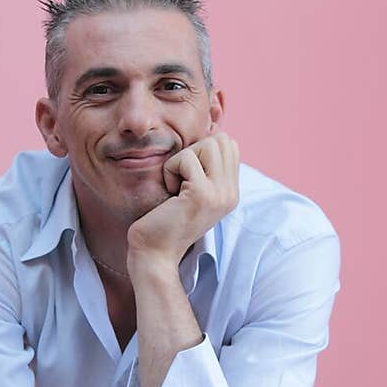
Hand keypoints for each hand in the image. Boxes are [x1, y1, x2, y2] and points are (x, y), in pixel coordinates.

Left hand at [127, 130, 239, 268]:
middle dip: (194, 150)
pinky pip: (186, 157)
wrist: (155, 254)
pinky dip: (170, 169)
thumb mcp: (191, 191)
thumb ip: (205, 167)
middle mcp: (231, 193)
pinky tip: (169, 193)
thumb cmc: (163, 220)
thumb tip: (208, 132)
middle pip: (221, 139)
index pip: (230, 145)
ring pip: (208, 144)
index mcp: (231, 192)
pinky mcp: (202, 194)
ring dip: (182, 159)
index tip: (187, 176)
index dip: (203, 149)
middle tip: (181, 179)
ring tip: (176, 186)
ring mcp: (220, 194)